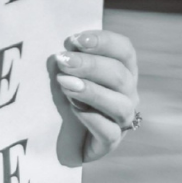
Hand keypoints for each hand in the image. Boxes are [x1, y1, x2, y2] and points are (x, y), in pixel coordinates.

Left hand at [53, 28, 139, 162]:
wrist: (55, 137)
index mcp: (121, 70)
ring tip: (64, 83)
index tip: (75, 39)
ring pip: (120, 105)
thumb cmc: (60, 97)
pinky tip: (74, 110)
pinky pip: (109, 133)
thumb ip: (67, 59)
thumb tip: (65, 47)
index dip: (103, 41)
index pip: (124, 50)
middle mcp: (127, 94)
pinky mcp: (109, 143)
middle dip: (90, 65)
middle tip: (62, 60)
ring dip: (92, 91)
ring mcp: (121, 120)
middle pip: (120, 75)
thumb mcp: (63, 74)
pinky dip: (93, 120)